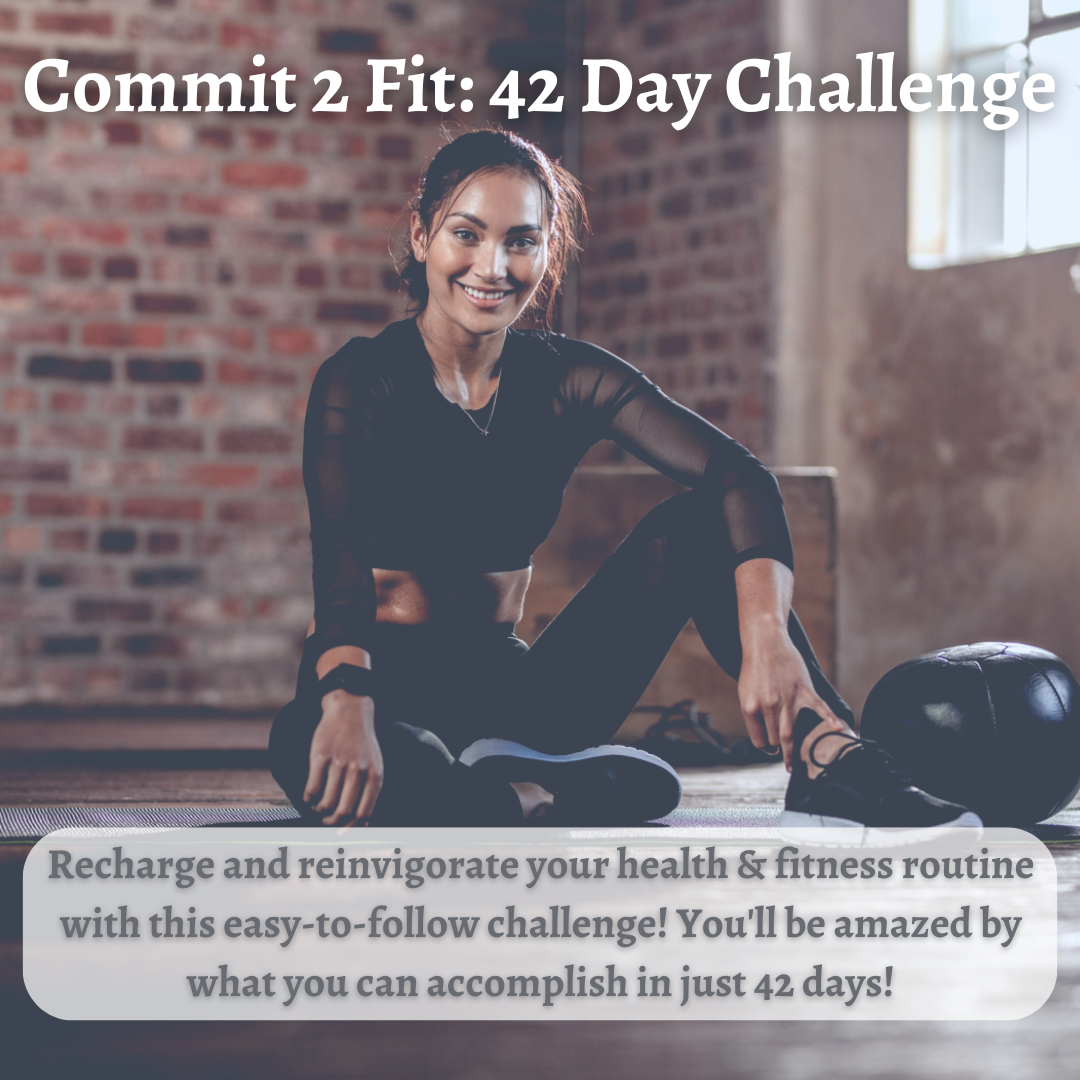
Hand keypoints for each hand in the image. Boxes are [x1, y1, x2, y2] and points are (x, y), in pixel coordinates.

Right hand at [303, 690, 382, 826]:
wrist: (350, 710)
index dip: (350, 829)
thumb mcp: (374, 765)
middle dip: (331, 823)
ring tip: (317, 807)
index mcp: (374, 775)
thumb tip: (363, 824)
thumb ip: (370, 792)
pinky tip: (309, 796)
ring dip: (318, 812)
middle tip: (326, 821)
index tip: (340, 833)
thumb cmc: (362, 744)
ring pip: (325, 804)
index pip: (363, 814)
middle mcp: (358, 770)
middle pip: (343, 812)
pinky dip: (308, 799)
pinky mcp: (320, 756)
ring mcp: (339, 763)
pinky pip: (312, 789)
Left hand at [737, 624, 845, 770]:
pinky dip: (830, 718)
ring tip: (793, 765)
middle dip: (780, 750)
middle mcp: (768, 706)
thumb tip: (763, 735)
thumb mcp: (745, 692)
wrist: (765, 642)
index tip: (770, 750)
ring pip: (790, 733)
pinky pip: (819, 707)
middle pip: (776, 740)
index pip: (759, 740)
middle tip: (786, 760)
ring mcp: (787, 699)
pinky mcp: (803, 689)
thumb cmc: (754, 668)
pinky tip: (838, 729)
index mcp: (751, 707)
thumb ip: (753, 713)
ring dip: (792, 751)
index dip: (765, 748)